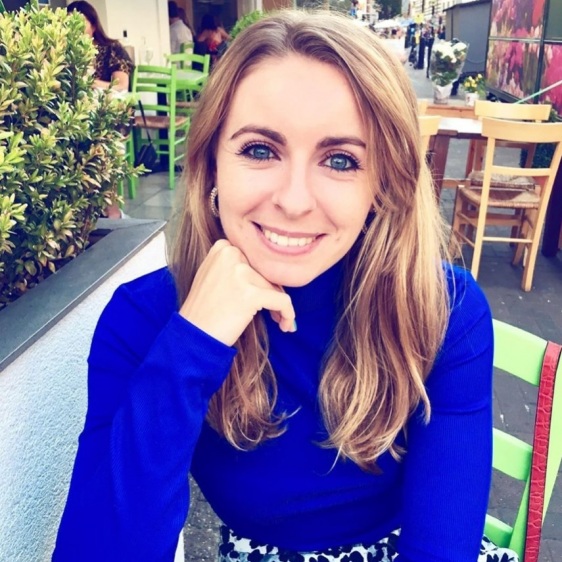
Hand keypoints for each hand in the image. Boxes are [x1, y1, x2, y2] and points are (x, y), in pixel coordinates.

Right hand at [179, 240, 295, 345]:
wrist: (193, 336)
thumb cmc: (204, 311)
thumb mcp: (213, 275)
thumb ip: (236, 265)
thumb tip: (270, 270)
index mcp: (223, 247)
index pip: (256, 259)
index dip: (263, 279)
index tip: (264, 297)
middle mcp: (231, 254)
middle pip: (268, 272)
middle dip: (274, 293)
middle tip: (275, 313)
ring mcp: (241, 273)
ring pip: (277, 288)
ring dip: (281, 306)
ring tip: (278, 321)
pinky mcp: (252, 293)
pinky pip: (283, 301)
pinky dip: (288, 314)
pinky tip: (286, 326)